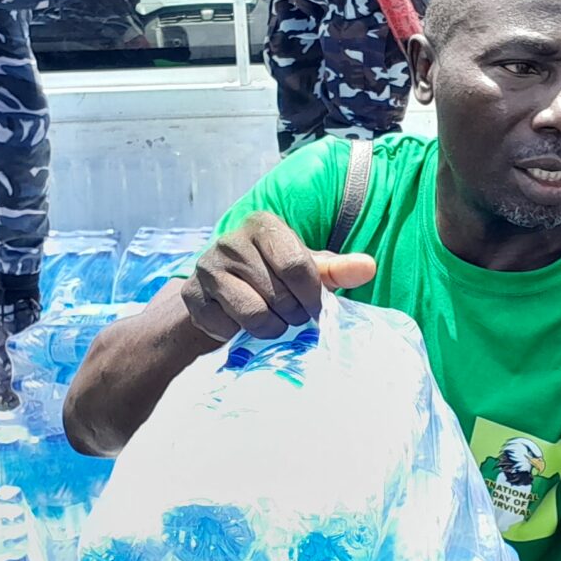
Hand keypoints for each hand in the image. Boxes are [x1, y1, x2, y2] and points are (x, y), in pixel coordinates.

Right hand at [179, 210, 375, 341]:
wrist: (220, 295)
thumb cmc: (273, 277)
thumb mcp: (307, 269)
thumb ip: (337, 269)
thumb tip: (368, 267)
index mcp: (263, 225)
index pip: (297, 266)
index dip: (311, 297)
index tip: (315, 309)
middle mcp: (231, 241)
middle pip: (279, 295)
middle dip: (292, 315)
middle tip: (289, 314)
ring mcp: (207, 268)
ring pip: (254, 316)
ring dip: (270, 329)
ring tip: (270, 320)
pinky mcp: (191, 296)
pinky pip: (227, 328)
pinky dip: (238, 335)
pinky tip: (238, 321)